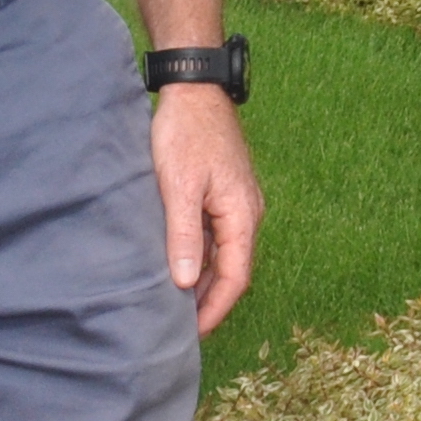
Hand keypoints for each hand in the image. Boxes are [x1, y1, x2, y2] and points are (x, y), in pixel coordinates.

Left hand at [150, 84, 262, 335]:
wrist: (194, 87)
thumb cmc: (186, 133)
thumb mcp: (178, 185)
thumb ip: (183, 234)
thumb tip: (184, 282)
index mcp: (242, 215)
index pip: (235, 277)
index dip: (214, 308)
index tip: (193, 333)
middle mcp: (246, 212)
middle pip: (231, 268)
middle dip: (208, 297)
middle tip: (179, 322)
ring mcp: (236, 201)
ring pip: (222, 250)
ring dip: (202, 274)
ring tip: (174, 298)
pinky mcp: (222, 189)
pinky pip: (215, 232)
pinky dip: (198, 250)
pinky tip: (176, 257)